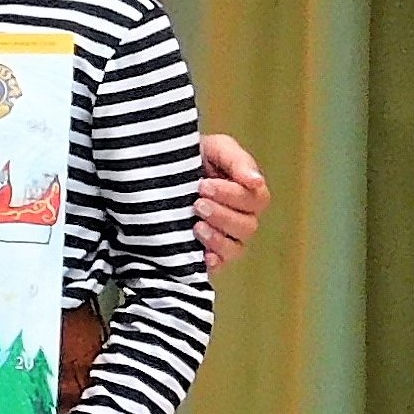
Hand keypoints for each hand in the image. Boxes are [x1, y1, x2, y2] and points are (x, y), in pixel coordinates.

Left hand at [197, 133, 269, 271]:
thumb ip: (237, 160)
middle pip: (247, 226)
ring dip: (217, 238)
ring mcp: (227, 238)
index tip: (204, 185)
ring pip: (236, 247)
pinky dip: (214, 261)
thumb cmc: (193, 157)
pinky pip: (221, 265)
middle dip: (222, 215)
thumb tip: (256, 181)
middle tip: (197, 203)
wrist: (156, 172)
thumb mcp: (216, 149)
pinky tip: (203, 255)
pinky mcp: (210, 255)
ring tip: (195, 226)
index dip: (232, 195)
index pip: (255, 199)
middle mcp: (241, 218)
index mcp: (247, 192)